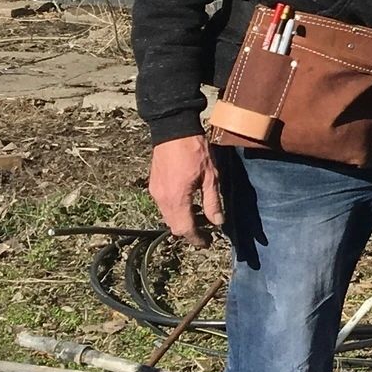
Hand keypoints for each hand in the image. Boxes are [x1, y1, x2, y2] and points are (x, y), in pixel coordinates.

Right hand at [148, 134, 223, 248]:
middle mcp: (162, 199)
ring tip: (198, 215)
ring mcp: (155, 192)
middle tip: (205, 230)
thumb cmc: (195, 150)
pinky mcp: (153, 185)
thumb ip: (212, 202)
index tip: (207, 242)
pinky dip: (174, 210)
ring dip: (181, 220)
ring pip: (167, 217)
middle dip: (189, 232)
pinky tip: (187, 202)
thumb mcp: (210, 176)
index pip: (185, 229)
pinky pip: (163, 206)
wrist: (173, 129)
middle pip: (174, 226)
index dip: (196, 239)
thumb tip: (217, 222)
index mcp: (177, 199)